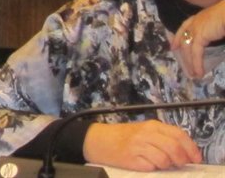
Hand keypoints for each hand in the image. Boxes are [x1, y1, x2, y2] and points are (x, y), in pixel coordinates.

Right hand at [84, 120, 201, 169]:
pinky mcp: (131, 159)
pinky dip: (154, 168)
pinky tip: (148, 165)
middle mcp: (146, 134)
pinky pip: (151, 167)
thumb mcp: (145, 131)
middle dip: (181, 159)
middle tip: (180, 165)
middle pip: (174, 147)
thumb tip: (187, 153)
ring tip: (161, 164)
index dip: (191, 149)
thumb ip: (164, 138)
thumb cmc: (125, 137)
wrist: (98, 140)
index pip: (179, 135)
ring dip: (167, 165)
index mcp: (152, 126)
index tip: (196, 159)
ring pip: (164, 159)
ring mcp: (138, 146)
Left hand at [170, 0, 224, 78]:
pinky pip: (195, 52)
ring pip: (188, 48)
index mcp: (200, 17)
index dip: (178, 37)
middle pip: (184, 39)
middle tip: (186, 67)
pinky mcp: (200, 35)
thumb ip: (214, 33)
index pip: (184, 27)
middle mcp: (195, 22)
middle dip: (184, 54)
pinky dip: (197, 63)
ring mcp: (196, 28)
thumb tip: (214, 38)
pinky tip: (199, 72)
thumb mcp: (220, 26)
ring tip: (194, 74)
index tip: (174, 46)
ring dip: (191, 63)